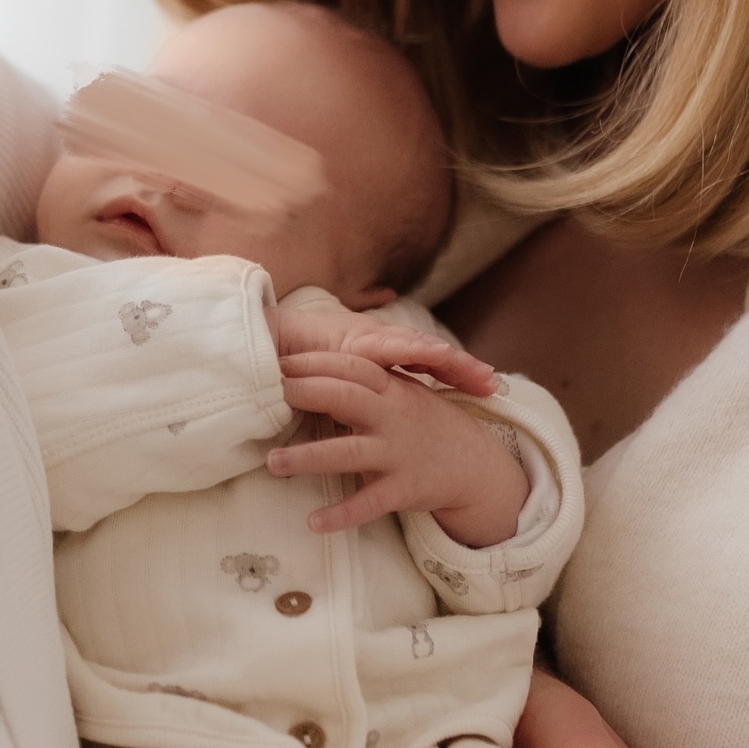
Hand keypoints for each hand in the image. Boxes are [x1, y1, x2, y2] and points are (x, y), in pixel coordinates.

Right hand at [264, 302, 497, 398]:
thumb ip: (354, 393)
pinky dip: (412, 345)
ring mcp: (361, 336)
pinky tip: (438, 350)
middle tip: (492, 383)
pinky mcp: (347, 338)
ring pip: (412, 343)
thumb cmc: (289, 364)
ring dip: (446, 354)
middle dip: (459, 365)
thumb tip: (377, 410)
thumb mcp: (329, 383)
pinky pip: (383, 342)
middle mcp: (371, 340)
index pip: (419, 361)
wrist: (256, 337)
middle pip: (424, 351)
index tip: (487, 385)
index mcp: (371, 350)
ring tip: (475, 368)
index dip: (453, 371)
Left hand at [264, 338, 528, 546]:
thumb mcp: (400, 397)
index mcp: (390, 389)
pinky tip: (313, 522)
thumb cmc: (424, 425)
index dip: (312, 362)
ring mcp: (398, 452)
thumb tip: (308, 378)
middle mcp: (393, 415)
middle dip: (303, 393)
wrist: (475, 464)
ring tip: (272, 462)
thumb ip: (362, 388)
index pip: (348, 367)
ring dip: (308, 457)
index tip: (276, 360)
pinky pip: (370, 503)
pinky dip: (342, 514)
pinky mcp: (405, 488)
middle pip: (343, 397)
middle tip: (264, 395)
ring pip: (348, 452)